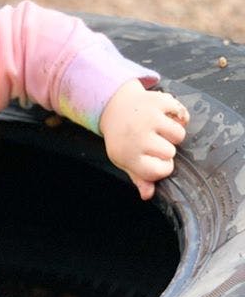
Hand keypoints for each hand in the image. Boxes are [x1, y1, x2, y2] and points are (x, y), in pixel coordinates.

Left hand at [99, 79, 188, 200]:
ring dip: (173, 133)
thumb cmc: (122, 137)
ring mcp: (149, 117)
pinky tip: (166, 116)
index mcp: (129, 155)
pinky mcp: (158, 101)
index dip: (162, 167)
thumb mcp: (124, 159)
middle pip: (171, 153)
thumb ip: (139, 177)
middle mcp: (138, 136)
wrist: (113, 106)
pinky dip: (179, 116)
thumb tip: (148, 195)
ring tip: (160, 129)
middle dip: (165, 149)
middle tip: (153, 141)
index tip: (155, 160)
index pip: (160, 171)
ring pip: (179, 135)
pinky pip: (183, 115)